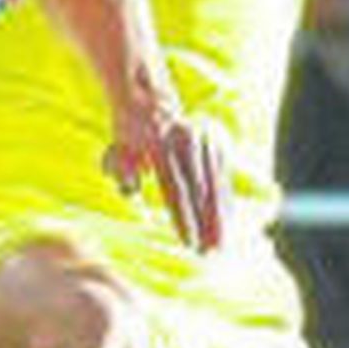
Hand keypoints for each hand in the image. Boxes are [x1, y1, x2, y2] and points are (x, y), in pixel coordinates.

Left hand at [102, 101, 231, 251]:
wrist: (148, 95)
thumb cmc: (129, 130)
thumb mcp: (120, 148)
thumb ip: (125, 170)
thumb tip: (130, 192)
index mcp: (161, 144)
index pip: (176, 189)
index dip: (185, 219)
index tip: (190, 243)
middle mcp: (186, 141)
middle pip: (201, 190)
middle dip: (208, 224)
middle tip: (211, 252)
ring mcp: (204, 140)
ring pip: (216, 184)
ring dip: (220, 217)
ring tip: (220, 244)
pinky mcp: (215, 141)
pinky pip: (222, 176)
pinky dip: (225, 200)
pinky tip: (228, 222)